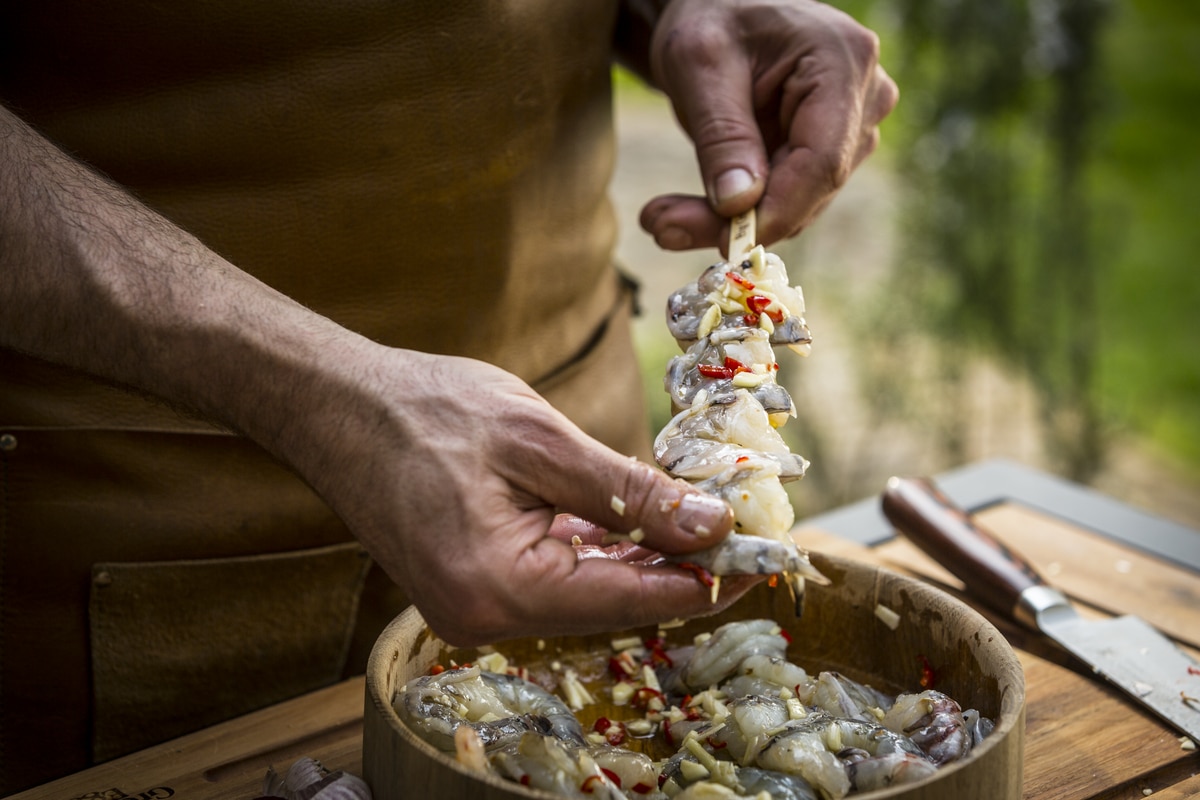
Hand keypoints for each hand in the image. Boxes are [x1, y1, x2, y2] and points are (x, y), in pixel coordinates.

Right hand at [289, 347, 759, 645]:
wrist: (338, 407)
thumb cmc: (426, 411)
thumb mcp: (539, 440)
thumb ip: (628, 492)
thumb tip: (710, 525)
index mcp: (500, 590)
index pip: (634, 599)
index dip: (708, 579)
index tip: (767, 554)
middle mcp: (488, 619)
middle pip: (617, 604)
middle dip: (684, 567)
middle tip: (745, 528)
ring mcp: (478, 609)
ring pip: (592, 593)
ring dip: (647, 557)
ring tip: (705, 516)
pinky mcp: (477, 587)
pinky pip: (559, 580)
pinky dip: (604, 550)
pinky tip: (639, 520)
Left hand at [638, 0, 898, 251]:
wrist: (719, 9)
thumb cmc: (710, 16)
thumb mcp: (699, 65)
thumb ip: (721, 134)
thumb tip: (739, 206)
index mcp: (842, 62)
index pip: (822, 162)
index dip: (776, 212)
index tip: (723, 243)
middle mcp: (864, 97)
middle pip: (810, 189)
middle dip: (738, 221)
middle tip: (660, 226)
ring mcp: (853, 126)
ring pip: (798, 204)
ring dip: (728, 222)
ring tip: (660, 218)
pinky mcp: (829, 149)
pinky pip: (787, 199)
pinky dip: (736, 213)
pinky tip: (683, 212)